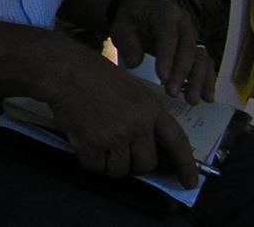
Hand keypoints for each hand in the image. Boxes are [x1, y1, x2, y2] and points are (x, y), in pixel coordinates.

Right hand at [47, 51, 197, 188]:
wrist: (63, 70)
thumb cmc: (93, 73)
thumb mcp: (130, 88)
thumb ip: (143, 114)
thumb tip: (147, 144)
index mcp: (150, 108)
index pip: (177, 143)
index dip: (186, 165)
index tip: (190, 183)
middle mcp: (137, 125)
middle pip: (146, 163)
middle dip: (135, 164)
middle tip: (120, 153)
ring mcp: (114, 135)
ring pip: (120, 169)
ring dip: (110, 164)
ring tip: (98, 145)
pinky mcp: (92, 143)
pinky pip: (96, 166)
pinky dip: (91, 161)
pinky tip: (84, 145)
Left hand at [109, 0, 215, 103]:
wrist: (140, 14)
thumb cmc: (131, 22)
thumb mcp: (122, 27)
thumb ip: (128, 43)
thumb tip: (135, 63)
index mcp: (165, 13)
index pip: (168, 35)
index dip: (167, 57)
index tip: (161, 77)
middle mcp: (184, 23)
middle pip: (188, 48)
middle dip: (182, 73)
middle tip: (172, 92)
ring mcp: (193, 35)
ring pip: (201, 58)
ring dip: (198, 80)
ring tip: (192, 100)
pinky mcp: (197, 48)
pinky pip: (207, 64)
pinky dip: (207, 81)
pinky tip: (206, 97)